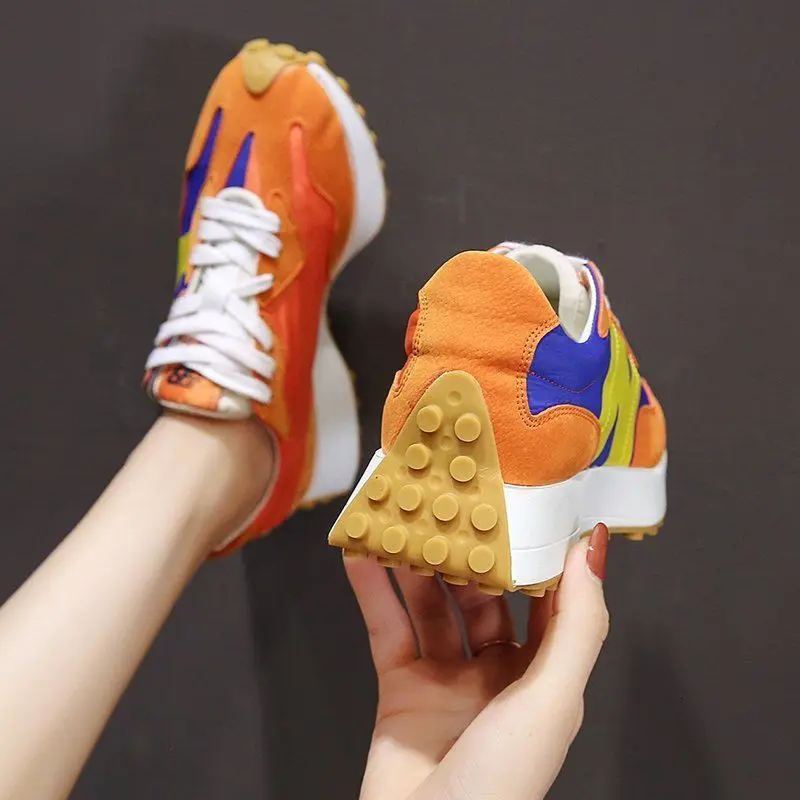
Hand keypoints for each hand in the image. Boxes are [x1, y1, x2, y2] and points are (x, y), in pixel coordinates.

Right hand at [344, 523, 609, 799]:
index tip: (522, 501)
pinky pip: (386, 628)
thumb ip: (578, 623)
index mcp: (544, 676)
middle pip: (482, 596)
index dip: (536, 553)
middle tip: (449, 502)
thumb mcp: (553, 699)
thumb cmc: (504, 781)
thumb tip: (594, 548)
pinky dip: (372, 591)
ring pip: (431, 606)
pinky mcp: (400, 688)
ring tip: (401, 516)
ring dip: (415, 564)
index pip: (546, 599)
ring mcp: (446, 680)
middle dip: (466, 553)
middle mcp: (497, 674)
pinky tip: (359, 555)